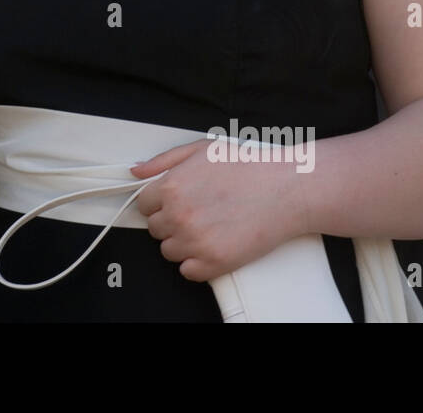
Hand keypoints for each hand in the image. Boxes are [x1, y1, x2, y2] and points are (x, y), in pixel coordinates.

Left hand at [130, 140, 309, 281]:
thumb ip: (163, 162)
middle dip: (172, 221)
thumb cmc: (247, 166)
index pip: (144, 205)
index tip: (176, 203)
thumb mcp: (200, 150)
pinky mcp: (214, 262)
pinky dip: (197, 263)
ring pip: (169, 251)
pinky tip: (214, 245)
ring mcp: (195, 241)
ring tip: (209, 227)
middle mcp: (178, 215)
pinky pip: (188, 271)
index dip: (161, 203)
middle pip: (155, 229)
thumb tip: (136, 173)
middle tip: (199, 212)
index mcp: (171, 187)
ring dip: (183, 243)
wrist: (286, 188)